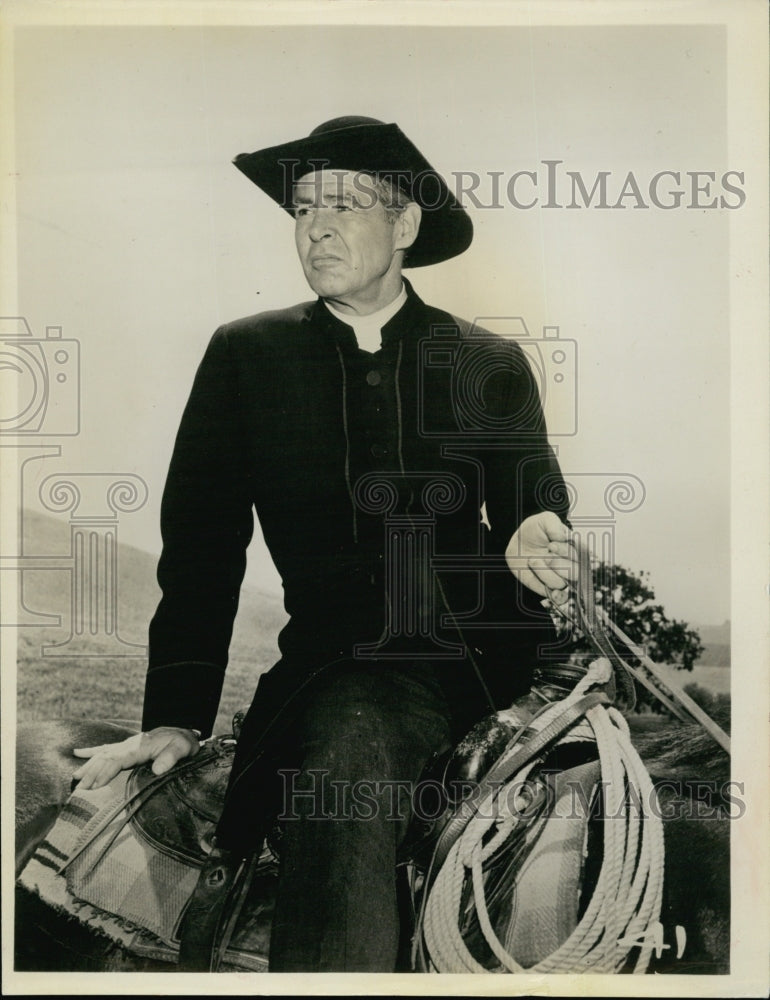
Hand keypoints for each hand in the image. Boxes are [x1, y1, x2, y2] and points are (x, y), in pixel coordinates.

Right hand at [72, 726, 199, 789]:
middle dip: (91, 773)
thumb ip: (171, 757)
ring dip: (89, 766)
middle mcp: (129, 745)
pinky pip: (106, 748)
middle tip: (78, 790)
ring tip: (75, 779)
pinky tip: (77, 753)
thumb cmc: (183, 742)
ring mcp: (126, 745)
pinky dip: (91, 751)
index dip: (104, 772)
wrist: (183, 733)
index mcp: (140, 747)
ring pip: (102, 754)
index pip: (117, 760)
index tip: (93, 786)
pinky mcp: (127, 747)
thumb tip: (158, 769)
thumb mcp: (183, 748)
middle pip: (105, 758)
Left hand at [505, 511, 577, 603]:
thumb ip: (554, 524)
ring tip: (532, 561)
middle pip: (575, 572)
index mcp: (574, 548)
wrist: (518, 543)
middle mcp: (571, 564)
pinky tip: (549, 592)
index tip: (551, 545)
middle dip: (557, 563)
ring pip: (561, 583)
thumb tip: (563, 537)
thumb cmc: (535, 531)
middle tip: (544, 554)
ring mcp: (561, 577)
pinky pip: (557, 597)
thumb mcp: (544, 520)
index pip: (582, 555)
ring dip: (545, 572)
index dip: (566, 551)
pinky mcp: (550, 588)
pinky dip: (554, 595)